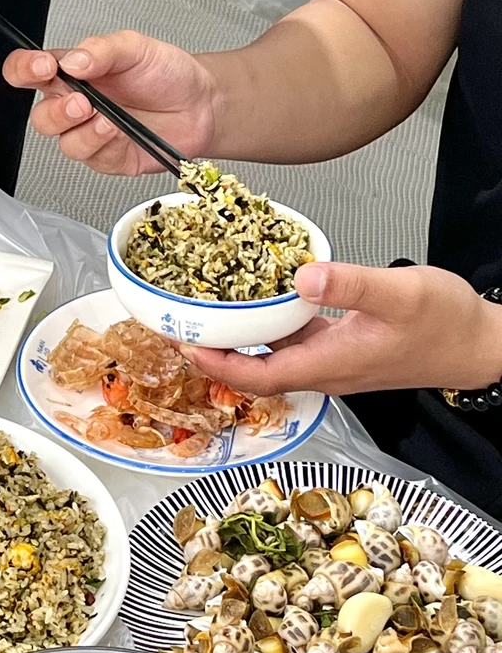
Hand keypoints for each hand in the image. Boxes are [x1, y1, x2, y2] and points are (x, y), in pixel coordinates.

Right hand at [2, 30, 217, 174]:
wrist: (202, 105)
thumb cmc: (168, 74)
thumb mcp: (135, 47)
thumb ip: (101, 49)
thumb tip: (72, 60)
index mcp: (73, 72)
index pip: (29, 70)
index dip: (23, 69)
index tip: (42, 67)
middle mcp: (76, 104)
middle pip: (40, 115)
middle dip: (55, 111)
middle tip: (81, 101)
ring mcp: (90, 133)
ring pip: (62, 142)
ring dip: (82, 131)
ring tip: (106, 117)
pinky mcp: (106, 157)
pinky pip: (90, 157)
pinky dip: (102, 144)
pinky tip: (118, 131)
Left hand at [185, 262, 501, 396]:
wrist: (481, 344)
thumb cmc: (447, 324)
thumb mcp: (398, 293)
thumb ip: (350, 283)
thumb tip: (301, 277)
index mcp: (331, 363)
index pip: (258, 376)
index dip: (217, 365)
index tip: (185, 347)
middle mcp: (327, 370)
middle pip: (257, 372)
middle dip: (216, 356)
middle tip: (182, 329)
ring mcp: (336, 361)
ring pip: (274, 358)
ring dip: (240, 343)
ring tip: (208, 318)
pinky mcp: (345, 349)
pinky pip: (295, 345)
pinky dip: (270, 330)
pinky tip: (262, 305)